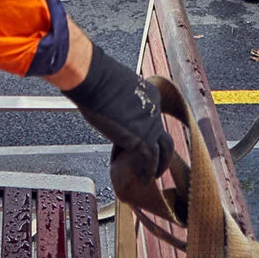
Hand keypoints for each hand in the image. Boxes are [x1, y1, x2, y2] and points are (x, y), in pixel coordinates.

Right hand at [61, 44, 171, 190]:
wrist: (94, 79)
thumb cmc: (96, 79)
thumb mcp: (114, 92)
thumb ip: (119, 106)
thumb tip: (112, 118)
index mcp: (149, 95)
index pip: (151, 120)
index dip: (144, 134)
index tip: (134, 145)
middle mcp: (155, 108)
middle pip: (164, 135)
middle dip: (162, 152)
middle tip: (155, 164)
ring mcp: (151, 124)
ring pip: (164, 149)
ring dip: (159, 165)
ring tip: (153, 176)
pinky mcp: (143, 138)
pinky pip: (151, 159)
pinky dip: (149, 170)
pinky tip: (144, 178)